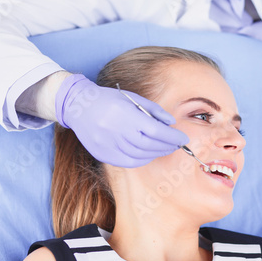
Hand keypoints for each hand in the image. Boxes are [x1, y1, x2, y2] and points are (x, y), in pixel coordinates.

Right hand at [55, 74, 188, 167]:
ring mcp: (108, 145)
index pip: (155, 130)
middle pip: (149, 145)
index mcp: (125, 115)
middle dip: (167, 146)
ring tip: (165, 148)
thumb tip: (171, 123)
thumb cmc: (108, 99)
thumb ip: (153, 110)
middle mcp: (116, 131)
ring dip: (156, 153)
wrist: (78, 106)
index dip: (171, 136)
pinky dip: (142, 160)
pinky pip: (128, 162)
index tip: (183, 138)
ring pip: (139, 155)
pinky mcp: (103, 154)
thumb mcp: (132, 98)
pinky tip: (149, 154)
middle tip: (177, 144)